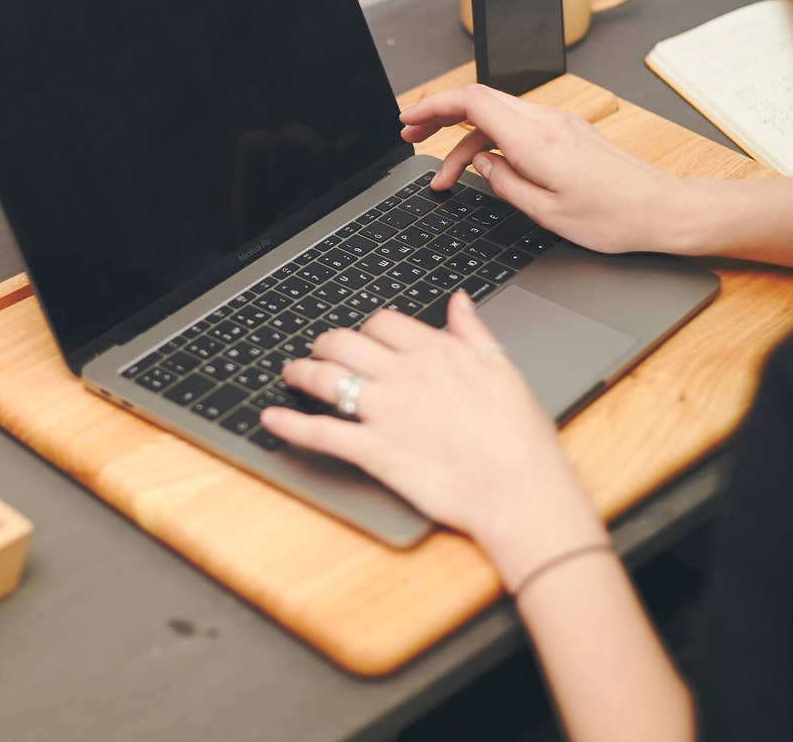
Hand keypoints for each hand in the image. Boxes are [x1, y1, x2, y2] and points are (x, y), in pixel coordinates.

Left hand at [261, 294, 601, 555]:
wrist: (520, 490)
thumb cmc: (519, 437)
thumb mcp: (503, 369)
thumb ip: (474, 331)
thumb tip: (459, 301)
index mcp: (437, 352)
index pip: (382, 322)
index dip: (365, 328)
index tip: (360, 338)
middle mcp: (405, 375)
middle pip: (344, 342)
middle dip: (325, 345)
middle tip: (319, 354)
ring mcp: (386, 412)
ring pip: (326, 378)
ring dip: (300, 373)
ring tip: (292, 376)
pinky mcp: (375, 451)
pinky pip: (320, 432)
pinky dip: (290, 425)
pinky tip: (272, 419)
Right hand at [399, 84, 686, 254]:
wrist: (662, 209)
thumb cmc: (614, 217)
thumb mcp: (546, 213)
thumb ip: (504, 184)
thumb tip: (480, 165)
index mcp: (535, 140)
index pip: (471, 102)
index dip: (432, 105)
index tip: (408, 120)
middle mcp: (546, 122)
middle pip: (479, 100)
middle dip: (438, 115)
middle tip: (411, 136)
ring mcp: (558, 123)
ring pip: (496, 116)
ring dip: (463, 139)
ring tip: (444, 176)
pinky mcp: (567, 132)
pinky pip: (516, 126)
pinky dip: (490, 142)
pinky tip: (482, 167)